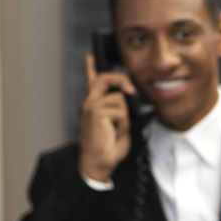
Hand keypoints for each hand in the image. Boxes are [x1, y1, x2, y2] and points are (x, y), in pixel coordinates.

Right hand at [78, 53, 136, 181]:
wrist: (97, 163)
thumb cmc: (107, 148)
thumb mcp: (118, 126)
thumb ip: (120, 111)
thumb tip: (130, 99)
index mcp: (93, 106)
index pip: (91, 82)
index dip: (90, 68)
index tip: (90, 57)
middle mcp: (89, 103)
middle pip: (106, 79)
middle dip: (122, 80)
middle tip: (131, 90)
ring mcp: (90, 106)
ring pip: (119, 99)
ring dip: (125, 117)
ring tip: (116, 130)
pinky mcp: (95, 112)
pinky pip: (120, 110)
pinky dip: (123, 123)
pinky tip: (113, 132)